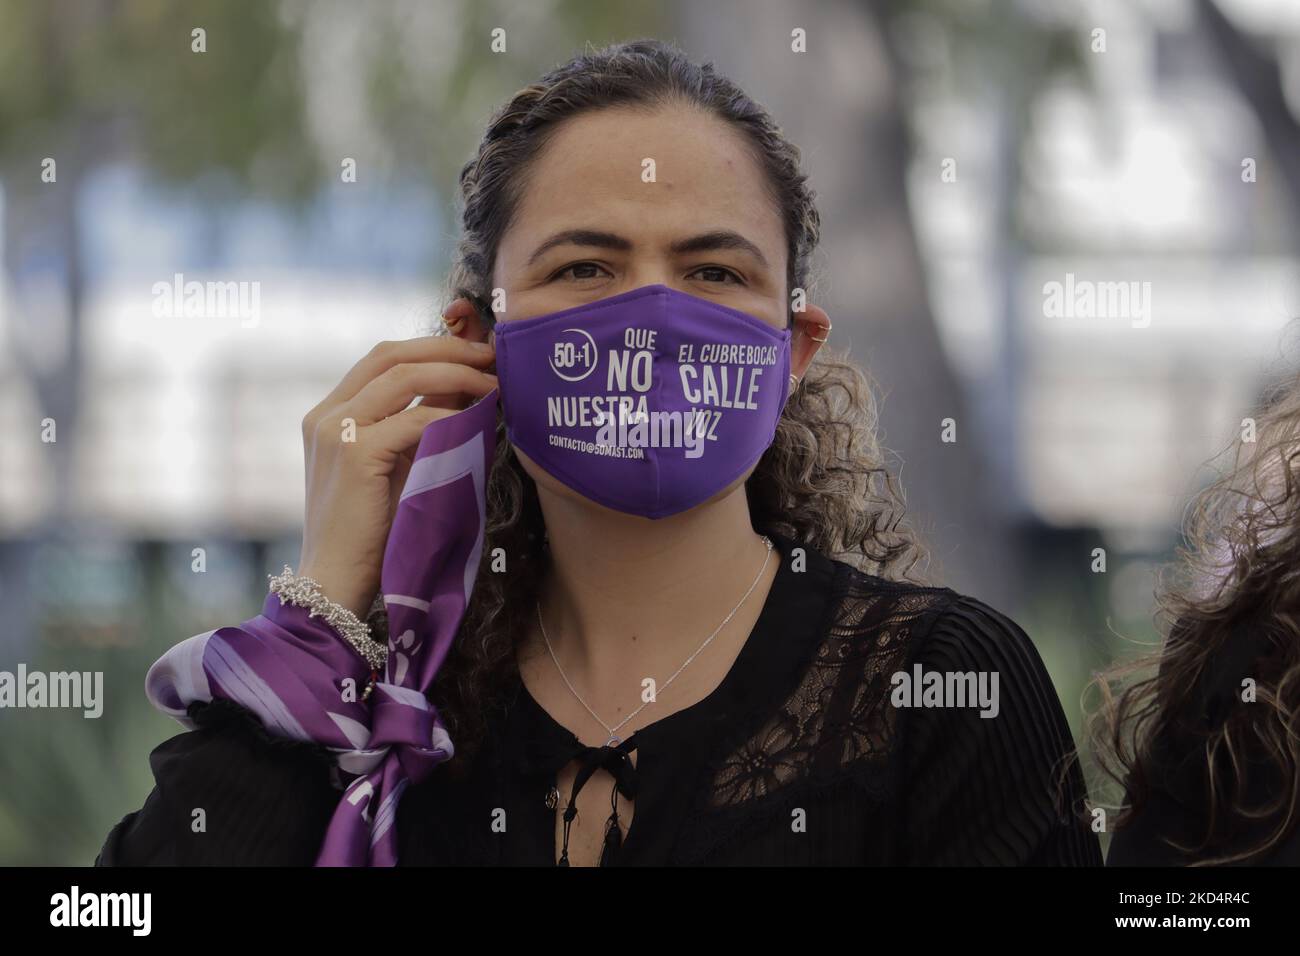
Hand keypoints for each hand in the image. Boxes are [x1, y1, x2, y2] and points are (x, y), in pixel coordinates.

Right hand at [297, 336, 496, 616]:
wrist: (336, 582)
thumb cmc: (373, 532)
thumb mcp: (399, 465)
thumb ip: (422, 424)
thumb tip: (468, 385)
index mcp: (330, 413)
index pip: (383, 358)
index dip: (433, 346)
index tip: (477, 352)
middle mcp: (326, 414)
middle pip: (391, 354)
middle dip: (447, 348)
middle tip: (491, 355)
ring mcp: (334, 430)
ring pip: (402, 375)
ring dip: (455, 373)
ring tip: (492, 383)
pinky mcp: (353, 454)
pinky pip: (413, 419)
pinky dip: (449, 416)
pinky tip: (475, 421)